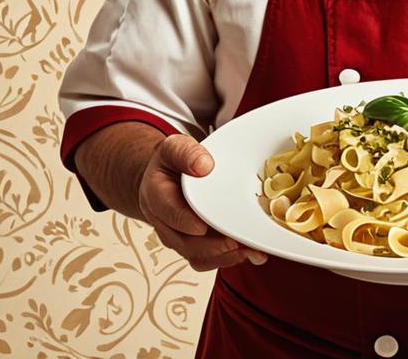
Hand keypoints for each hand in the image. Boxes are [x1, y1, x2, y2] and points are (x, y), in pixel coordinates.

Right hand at [137, 133, 268, 270]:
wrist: (166, 178)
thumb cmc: (173, 162)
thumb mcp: (174, 147)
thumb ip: (186, 152)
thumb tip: (204, 165)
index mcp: (156, 195)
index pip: (168, 211)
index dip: (185, 221)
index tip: (203, 226)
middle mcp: (164, 222)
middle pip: (186, 242)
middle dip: (214, 245)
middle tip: (239, 242)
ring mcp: (177, 238)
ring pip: (197, 257)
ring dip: (225, 257)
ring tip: (251, 250)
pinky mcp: (192, 247)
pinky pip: (207, 260)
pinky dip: (228, 259)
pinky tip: (250, 253)